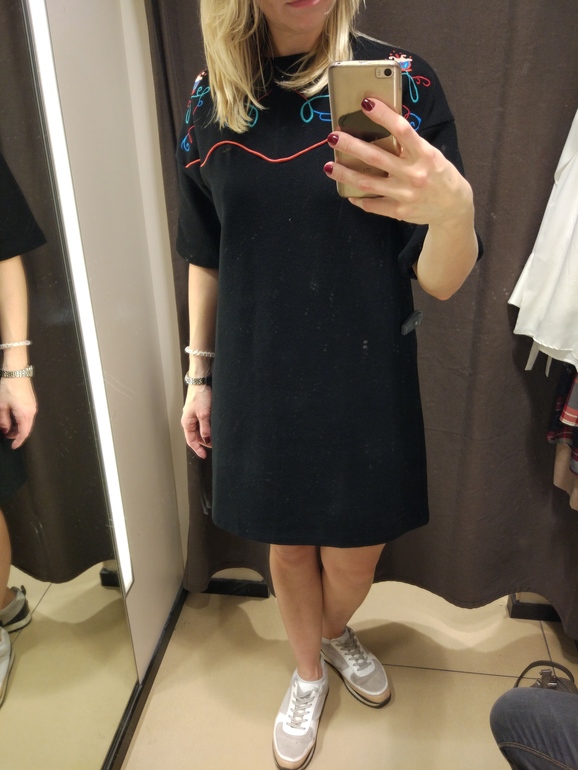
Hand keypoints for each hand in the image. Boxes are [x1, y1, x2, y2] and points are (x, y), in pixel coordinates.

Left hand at [0, 377, 36, 448]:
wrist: (16, 372)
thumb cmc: (8, 387)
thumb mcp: (1, 406)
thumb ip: (4, 421)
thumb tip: (5, 430)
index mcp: (25, 414)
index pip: (23, 433)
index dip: (18, 441)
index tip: (13, 446)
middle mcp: (32, 412)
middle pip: (26, 429)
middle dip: (17, 435)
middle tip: (7, 436)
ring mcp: (33, 406)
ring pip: (27, 422)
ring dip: (19, 427)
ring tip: (8, 427)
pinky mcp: (31, 402)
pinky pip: (28, 416)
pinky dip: (21, 420)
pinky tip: (13, 418)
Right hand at [181, 384, 211, 458]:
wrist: (201, 381)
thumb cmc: (200, 396)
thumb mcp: (204, 414)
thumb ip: (205, 428)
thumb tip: (207, 440)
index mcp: (187, 423)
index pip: (191, 441)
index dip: (198, 449)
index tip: (204, 456)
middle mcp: (189, 420)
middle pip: (196, 437)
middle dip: (204, 442)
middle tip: (215, 445)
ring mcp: (193, 416)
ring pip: (200, 430)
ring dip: (207, 435)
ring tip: (216, 437)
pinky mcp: (199, 411)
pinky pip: (202, 424)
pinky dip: (208, 428)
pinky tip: (214, 428)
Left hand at [324, 98, 473, 226]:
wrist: (453, 207)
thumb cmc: (439, 174)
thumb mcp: (430, 155)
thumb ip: (409, 145)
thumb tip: (380, 127)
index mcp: (424, 154)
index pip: (402, 130)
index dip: (383, 115)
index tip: (365, 103)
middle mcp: (414, 174)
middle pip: (377, 157)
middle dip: (352, 146)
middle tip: (333, 137)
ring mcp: (406, 195)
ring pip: (368, 183)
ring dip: (345, 174)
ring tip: (328, 166)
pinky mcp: (399, 212)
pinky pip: (373, 205)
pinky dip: (359, 199)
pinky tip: (348, 192)